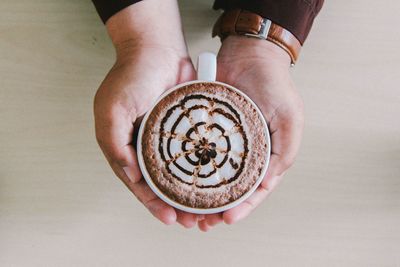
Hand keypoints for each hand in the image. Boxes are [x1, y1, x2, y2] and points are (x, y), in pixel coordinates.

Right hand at [94, 0, 201, 227]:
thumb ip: (115, 144)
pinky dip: (200, 171)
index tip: (169, 218)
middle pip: (160, 183)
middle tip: (191, 222)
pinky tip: (211, 183)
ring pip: (178, 174)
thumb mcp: (113, 109)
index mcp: (124, 146)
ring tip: (204, 212)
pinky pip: (192, 154)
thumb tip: (132, 175)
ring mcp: (165, 139)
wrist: (157, 48)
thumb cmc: (132, 75)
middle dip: (174, 204)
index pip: (138, 183)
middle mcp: (144, 146)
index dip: (152, 202)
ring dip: (189, 194)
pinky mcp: (183, 129)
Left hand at [198, 36, 303, 230]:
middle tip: (201, 222)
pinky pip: (195, 152)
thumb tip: (267, 184)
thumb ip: (284, 152)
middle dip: (217, 208)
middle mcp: (243, 152)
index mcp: (266, 154)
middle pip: (229, 189)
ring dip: (199, 196)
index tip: (226, 219)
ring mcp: (223, 141)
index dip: (243, 207)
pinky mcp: (205, 129)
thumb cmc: (274, 83)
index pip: (255, 190)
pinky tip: (176, 181)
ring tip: (186, 210)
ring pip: (210, 176)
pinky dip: (187, 169)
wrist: (248, 52)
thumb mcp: (289, 118)